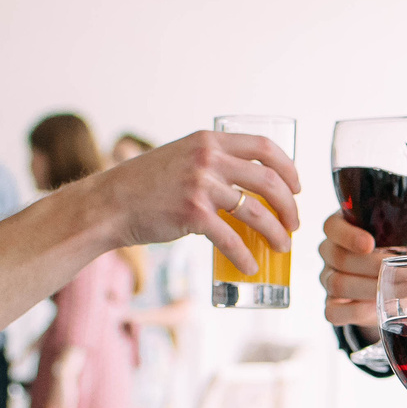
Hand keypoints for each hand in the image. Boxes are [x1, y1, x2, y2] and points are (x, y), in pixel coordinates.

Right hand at [82, 131, 301, 273]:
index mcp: (209, 141)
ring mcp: (201, 185)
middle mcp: (208, 158)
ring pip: (256, 211)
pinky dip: (245, 255)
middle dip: (289, 205)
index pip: (264, 147)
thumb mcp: (181, 158)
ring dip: (276, 232)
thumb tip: (245, 187)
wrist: (110, 203)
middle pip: (269, 180)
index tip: (297, 187)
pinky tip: (251, 266)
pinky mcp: (192, 213)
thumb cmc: (145, 185)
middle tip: (294, 223)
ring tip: (282, 246)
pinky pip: (231, 238)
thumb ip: (211, 164)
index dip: (288, 168)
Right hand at [320, 196, 406, 327]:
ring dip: (370, 289)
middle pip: (338, 257)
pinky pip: (334, 311)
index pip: (332, 226)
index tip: (370, 244)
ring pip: (337, 284)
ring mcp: (329, 278)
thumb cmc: (405, 253)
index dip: (347, 235)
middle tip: (405, 274)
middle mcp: (331, 251)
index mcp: (347, 226)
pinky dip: (356, 311)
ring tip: (401, 290)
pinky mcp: (333, 306)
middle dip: (373, 267)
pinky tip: (377, 307)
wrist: (402, 289)